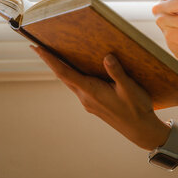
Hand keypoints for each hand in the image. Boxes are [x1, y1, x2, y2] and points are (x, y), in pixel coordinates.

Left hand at [31, 45, 169, 150]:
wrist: (140, 130)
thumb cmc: (136, 108)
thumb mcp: (129, 88)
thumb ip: (117, 72)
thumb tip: (107, 57)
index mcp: (91, 91)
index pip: (64, 73)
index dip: (49, 60)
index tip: (37, 48)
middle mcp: (85, 98)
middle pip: (63, 77)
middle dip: (50, 62)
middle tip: (38, 47)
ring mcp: (89, 103)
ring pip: (71, 82)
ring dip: (61, 69)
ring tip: (54, 56)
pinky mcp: (94, 105)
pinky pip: (79, 87)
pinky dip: (73, 76)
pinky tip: (77, 71)